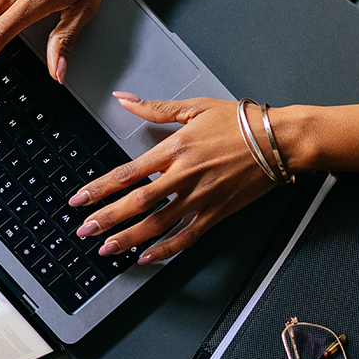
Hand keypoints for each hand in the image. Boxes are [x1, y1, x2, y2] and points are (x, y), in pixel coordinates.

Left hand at [69, 94, 281, 264]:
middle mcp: (183, 176)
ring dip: (128, 238)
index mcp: (174, 149)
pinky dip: (165, 250)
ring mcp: (200, 198)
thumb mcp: (194, 107)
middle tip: (84, 230)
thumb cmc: (240, 122)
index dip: (99, 189)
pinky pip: (186, 236)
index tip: (79, 200)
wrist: (278, 140)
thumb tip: (125, 100)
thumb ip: (155, 108)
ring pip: (157, 224)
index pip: (127, 173)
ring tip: (106, 249)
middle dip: (106, 219)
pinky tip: (147, 257)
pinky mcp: (217, 213)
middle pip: (136, 202)